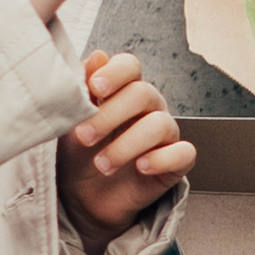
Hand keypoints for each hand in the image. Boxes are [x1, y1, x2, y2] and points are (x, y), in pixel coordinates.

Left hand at [59, 48, 194, 238]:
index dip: (116, 72)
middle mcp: (147, 107)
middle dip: (110, 115)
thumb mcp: (71, 120)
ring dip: (127, 145)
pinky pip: (183, 153)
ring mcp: (164, 134)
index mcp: (122, 90)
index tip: (95, 87)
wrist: (82, 198)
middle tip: (84, 137)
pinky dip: (162, 159)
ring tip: (102, 164)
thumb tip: (97, 56)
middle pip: (143, 93)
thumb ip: (82, 88)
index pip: (130, 66)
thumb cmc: (78, 153)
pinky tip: (140, 167)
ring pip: (160, 124)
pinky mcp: (174, 163)